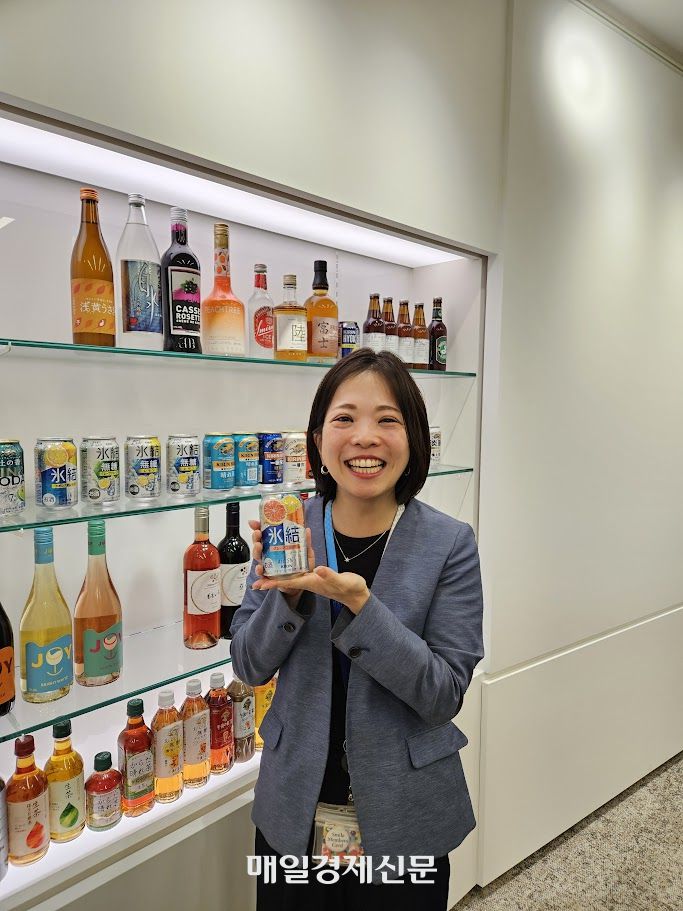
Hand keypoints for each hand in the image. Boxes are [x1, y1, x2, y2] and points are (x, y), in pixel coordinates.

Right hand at [249, 519, 315, 609]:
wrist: (301, 582)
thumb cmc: (301, 565)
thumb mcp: (305, 552)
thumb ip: (306, 542)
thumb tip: (307, 530)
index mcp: (275, 546)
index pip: (264, 534)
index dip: (257, 527)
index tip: (254, 523)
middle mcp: (269, 554)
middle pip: (258, 544)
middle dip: (256, 538)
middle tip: (258, 534)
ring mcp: (268, 565)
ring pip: (258, 558)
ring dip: (256, 553)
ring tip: (259, 547)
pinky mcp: (269, 577)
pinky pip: (261, 577)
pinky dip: (258, 577)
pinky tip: (259, 574)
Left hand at [253, 559, 370, 615]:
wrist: (356, 593)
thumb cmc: (349, 589)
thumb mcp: (341, 581)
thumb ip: (330, 575)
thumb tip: (317, 569)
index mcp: (310, 582)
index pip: (287, 583)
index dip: (271, 583)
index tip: (257, 584)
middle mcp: (307, 579)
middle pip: (284, 575)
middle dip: (270, 571)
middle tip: (256, 563)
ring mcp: (310, 576)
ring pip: (291, 567)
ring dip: (280, 560)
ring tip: (269, 549)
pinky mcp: (315, 572)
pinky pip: (301, 562)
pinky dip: (297, 552)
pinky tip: (296, 542)